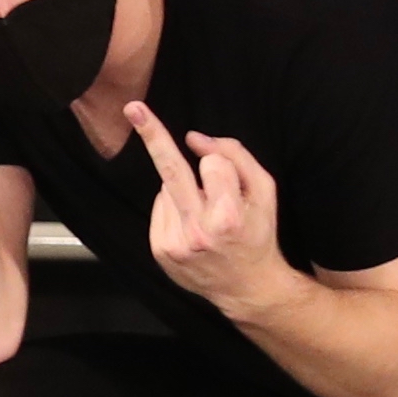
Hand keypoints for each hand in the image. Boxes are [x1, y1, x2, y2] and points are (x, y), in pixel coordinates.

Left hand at [128, 111, 296, 316]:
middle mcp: (198, 232)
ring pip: (168, 188)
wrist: (246, 288)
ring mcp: (175, 243)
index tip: (218, 166)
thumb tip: (193, 138)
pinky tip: (191, 225)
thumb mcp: (264, 192)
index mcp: (228, 218)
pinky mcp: (160, 250)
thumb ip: (236, 158)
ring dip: (183, 191)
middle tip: (133, 108)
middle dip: (153, 135)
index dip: (220, 165)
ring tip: (206, 216)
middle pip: (171, 170)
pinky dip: (173, 207)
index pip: (213, 165)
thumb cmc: (257, 234)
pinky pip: (160, 208)